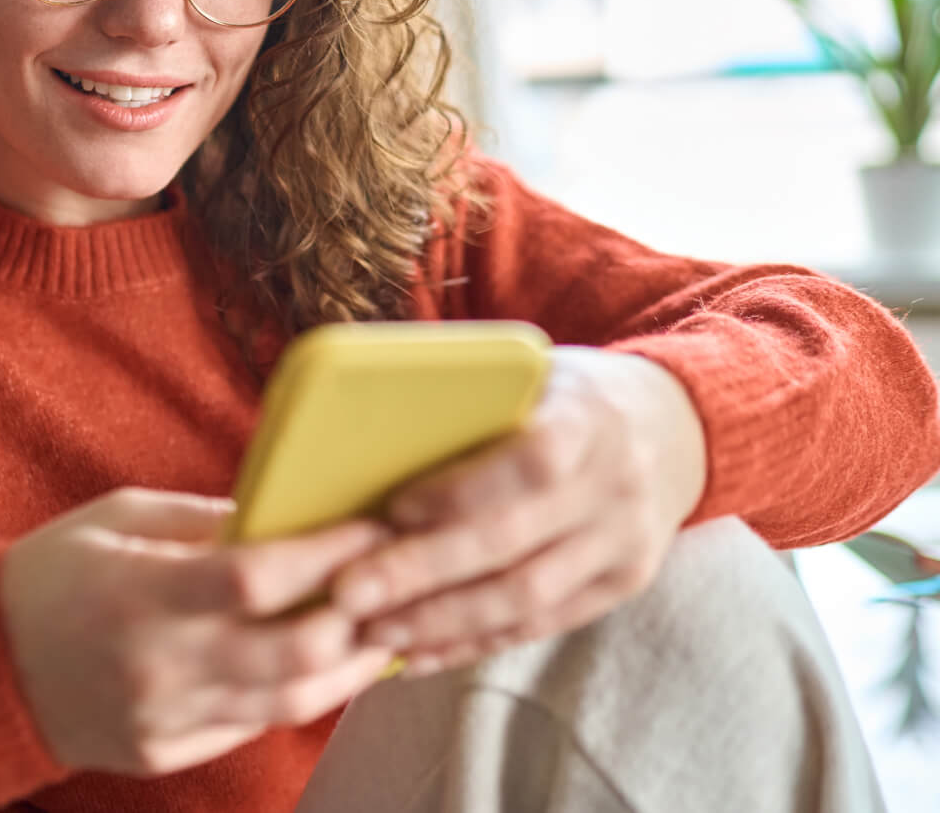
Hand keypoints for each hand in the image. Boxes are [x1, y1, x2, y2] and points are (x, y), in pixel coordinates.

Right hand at [0, 487, 397, 775]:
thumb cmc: (51, 575)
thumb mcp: (116, 519)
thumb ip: (201, 520)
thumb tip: (285, 515)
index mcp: (140, 592)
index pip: (258, 577)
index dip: (329, 554)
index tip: (373, 526)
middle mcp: (157, 663)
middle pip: (293, 653)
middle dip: (358, 618)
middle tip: (393, 585)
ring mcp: (162, 717)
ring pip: (287, 702)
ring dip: (348, 668)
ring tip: (381, 633)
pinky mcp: (164, 751)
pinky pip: (250, 726)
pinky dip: (294, 695)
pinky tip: (322, 666)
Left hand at [327, 346, 706, 676]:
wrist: (676, 426)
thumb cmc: (569, 393)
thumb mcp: (535, 372)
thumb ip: (472, 400)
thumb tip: (367, 431)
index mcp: (589, 419)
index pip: (531, 462)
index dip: (461, 491)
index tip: (394, 508)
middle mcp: (615, 486)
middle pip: (513, 544)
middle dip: (423, 574)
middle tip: (349, 593)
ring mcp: (624, 544)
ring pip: (525, 599)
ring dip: (440, 622)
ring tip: (372, 631)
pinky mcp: (620, 586)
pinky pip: (540, 626)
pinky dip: (473, 643)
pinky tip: (418, 653)